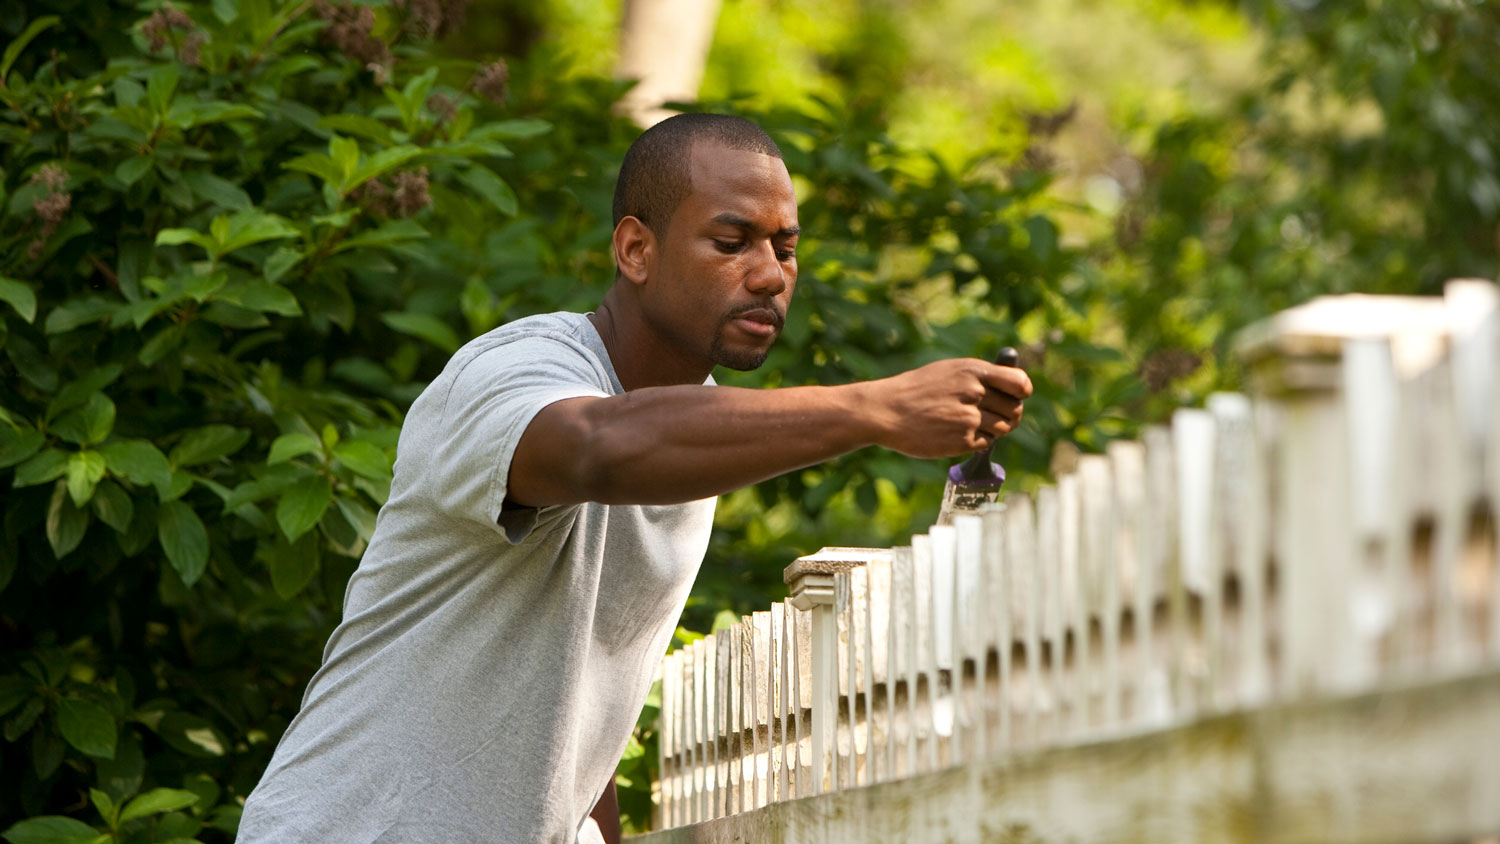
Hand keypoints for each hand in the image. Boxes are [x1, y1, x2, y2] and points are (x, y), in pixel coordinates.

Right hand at [865, 357, 1031, 457]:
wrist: (886, 411)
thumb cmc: (917, 390)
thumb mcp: (948, 371)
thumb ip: (980, 376)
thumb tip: (1013, 386)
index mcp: (973, 371)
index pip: (1020, 383)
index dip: (1021, 392)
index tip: (1016, 397)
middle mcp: (974, 392)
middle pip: (1014, 409)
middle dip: (1007, 415)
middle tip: (992, 416)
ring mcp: (968, 418)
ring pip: (1002, 428)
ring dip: (992, 429)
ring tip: (968, 424)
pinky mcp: (961, 440)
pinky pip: (985, 443)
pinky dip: (976, 442)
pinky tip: (956, 434)